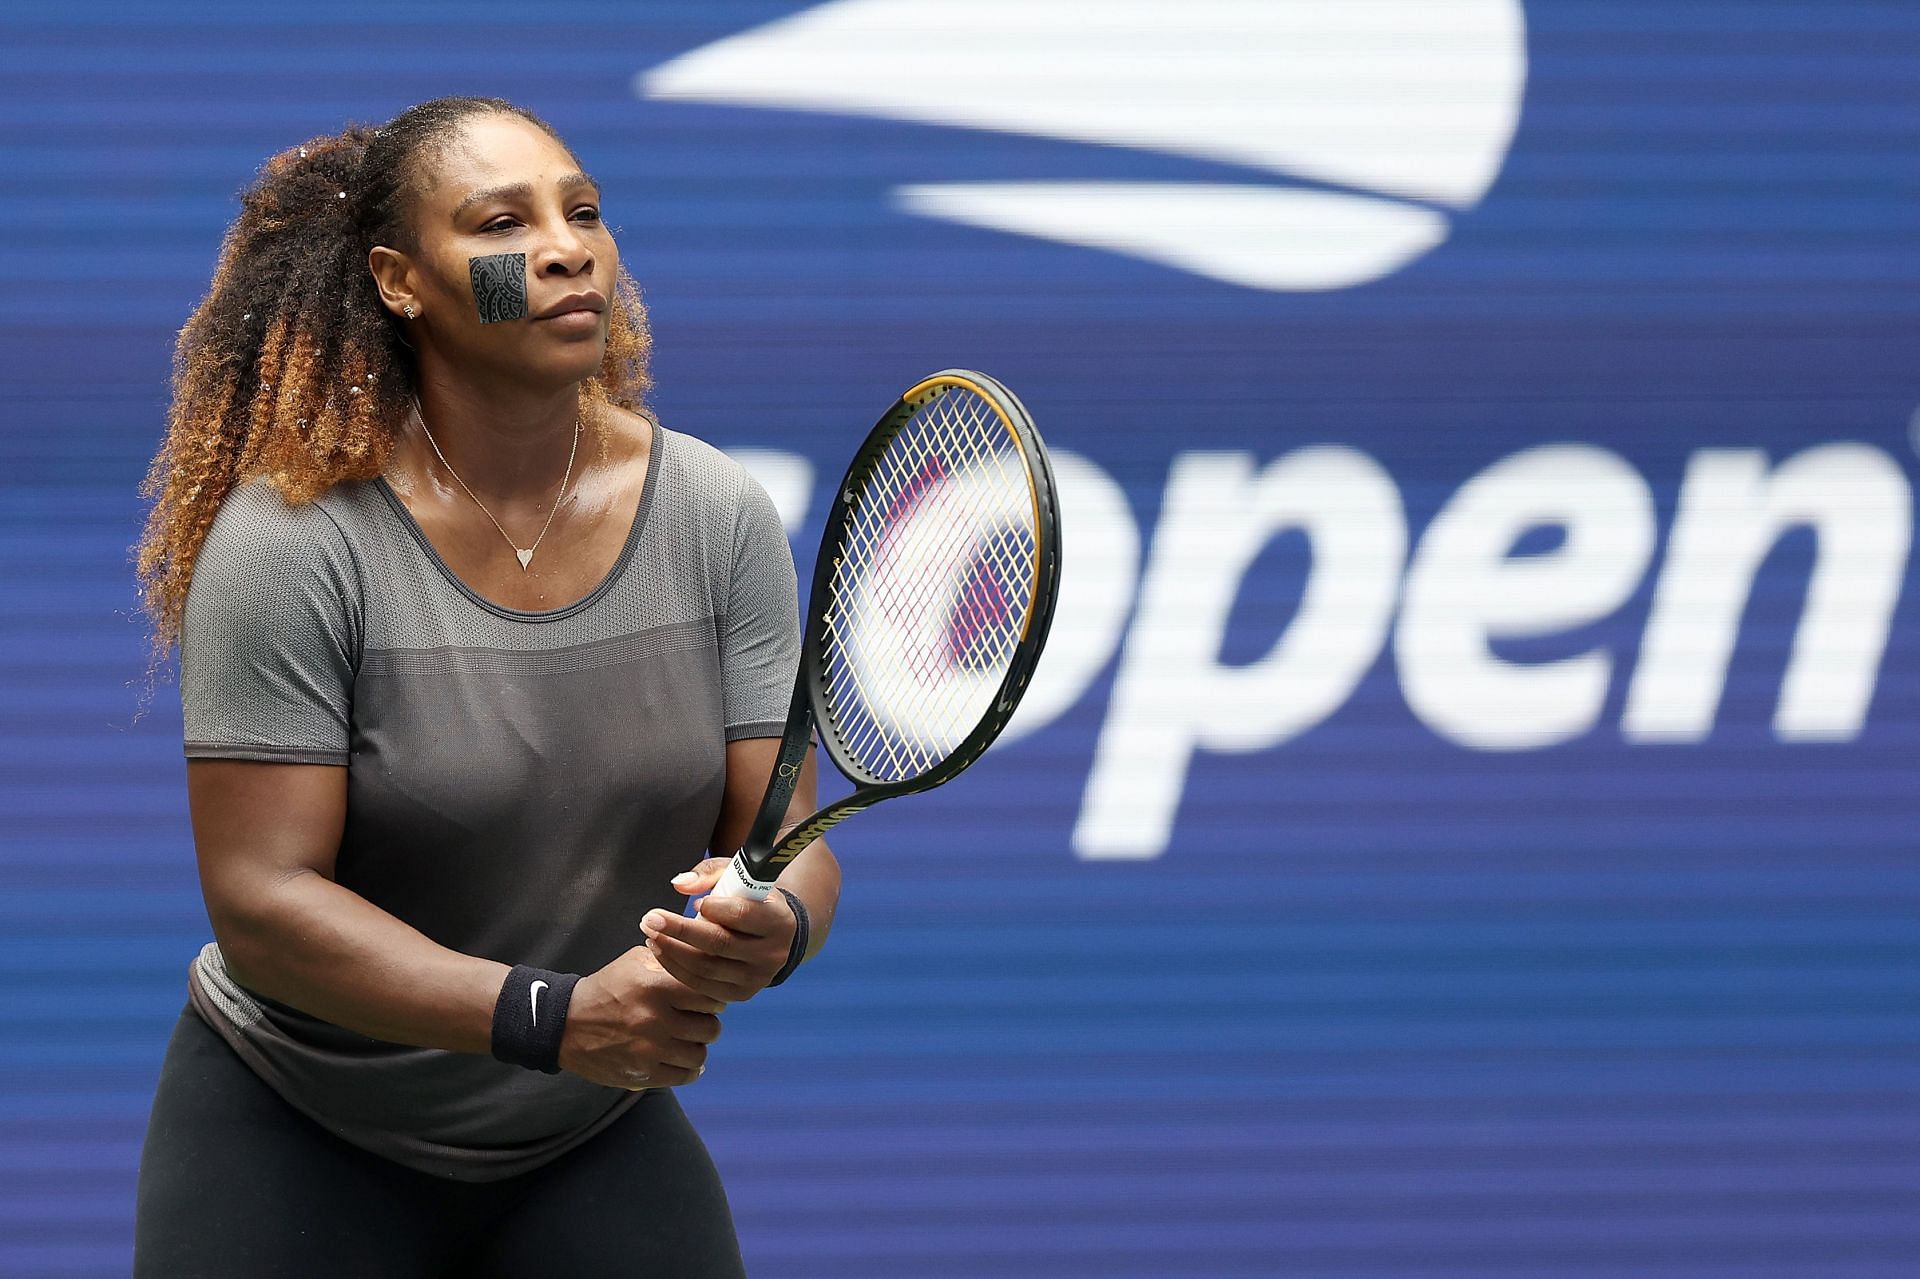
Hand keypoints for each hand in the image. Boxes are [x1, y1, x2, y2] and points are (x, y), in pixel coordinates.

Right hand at [558, 946, 722, 1090]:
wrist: (567, 1024)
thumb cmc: (607, 988)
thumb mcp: (635, 960)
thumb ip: (672, 959)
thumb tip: (705, 956)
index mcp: (656, 987)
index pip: (710, 995)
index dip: (712, 998)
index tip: (705, 999)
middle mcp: (656, 1020)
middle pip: (710, 1028)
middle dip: (707, 1022)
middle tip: (695, 1019)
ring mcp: (650, 1051)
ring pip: (699, 1054)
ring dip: (696, 1046)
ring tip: (685, 1038)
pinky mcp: (643, 1075)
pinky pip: (684, 1076)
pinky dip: (688, 1069)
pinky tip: (680, 1057)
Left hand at [642, 857, 796, 1002]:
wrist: (775, 935)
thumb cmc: (753, 900)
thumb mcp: (740, 877)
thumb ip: (710, 873)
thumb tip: (680, 884)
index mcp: (778, 921)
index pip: (742, 915)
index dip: (714, 908)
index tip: (693, 903)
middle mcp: (771, 954)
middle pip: (719, 944)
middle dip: (679, 931)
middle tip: (650, 919)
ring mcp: (756, 978)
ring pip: (706, 967)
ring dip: (672, 950)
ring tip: (650, 934)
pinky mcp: (740, 994)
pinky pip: (701, 984)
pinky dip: (676, 968)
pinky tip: (660, 950)